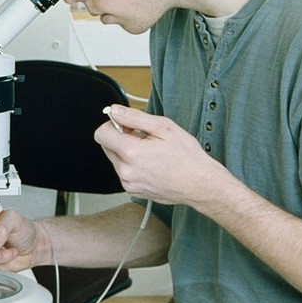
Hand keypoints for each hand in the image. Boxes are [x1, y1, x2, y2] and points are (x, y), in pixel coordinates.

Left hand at [95, 104, 227, 205]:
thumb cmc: (187, 157)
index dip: (112, 124)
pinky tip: (151, 164)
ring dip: (127, 153)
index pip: (101, 134)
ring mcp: (129, 183)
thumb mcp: (163, 127)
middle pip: (107, 146)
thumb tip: (115, 111)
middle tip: (144, 138)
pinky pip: (124, 172)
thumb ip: (134, 117)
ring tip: (150, 153)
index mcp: (131, 153)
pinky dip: (133, 166)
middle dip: (121, 138)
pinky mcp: (134, 191)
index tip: (125, 124)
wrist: (200, 184)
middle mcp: (126, 171)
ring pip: (116, 160)